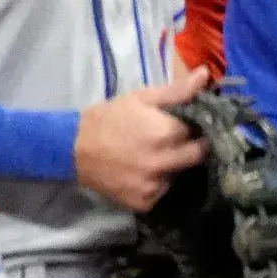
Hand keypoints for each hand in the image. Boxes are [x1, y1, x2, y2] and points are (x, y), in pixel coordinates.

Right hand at [74, 75, 208, 211]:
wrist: (72, 149)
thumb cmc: (109, 118)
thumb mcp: (141, 98)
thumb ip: (177, 90)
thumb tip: (204, 74)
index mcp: (166, 134)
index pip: (201, 131)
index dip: (198, 126)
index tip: (191, 124)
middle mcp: (163, 164)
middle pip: (198, 156)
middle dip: (195, 147)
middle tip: (180, 141)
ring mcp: (154, 186)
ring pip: (180, 175)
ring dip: (176, 166)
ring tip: (158, 156)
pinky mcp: (144, 203)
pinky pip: (163, 193)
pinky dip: (160, 183)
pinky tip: (146, 171)